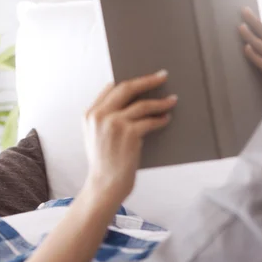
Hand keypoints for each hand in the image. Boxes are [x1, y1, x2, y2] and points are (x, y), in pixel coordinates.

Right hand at [83, 70, 176, 203]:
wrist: (105, 185)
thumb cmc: (104, 162)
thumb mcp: (94, 136)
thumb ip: (104, 117)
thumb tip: (130, 101)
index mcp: (89, 114)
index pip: (111, 88)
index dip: (130, 81)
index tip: (143, 78)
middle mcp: (100, 115)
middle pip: (127, 88)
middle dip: (147, 80)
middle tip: (162, 76)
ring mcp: (114, 124)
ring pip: (142, 104)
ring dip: (160, 102)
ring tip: (172, 100)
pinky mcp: (129, 134)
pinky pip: (150, 120)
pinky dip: (160, 119)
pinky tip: (166, 118)